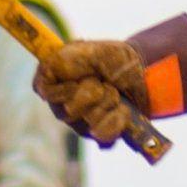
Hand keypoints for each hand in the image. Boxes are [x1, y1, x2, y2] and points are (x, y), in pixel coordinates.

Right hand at [32, 39, 148, 146]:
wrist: (142, 69)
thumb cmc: (111, 58)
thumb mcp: (87, 49)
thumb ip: (62, 59)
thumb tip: (44, 73)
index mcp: (55, 82)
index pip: (45, 92)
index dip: (63, 90)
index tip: (80, 81)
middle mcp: (63, 105)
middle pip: (67, 113)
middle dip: (92, 92)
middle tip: (103, 81)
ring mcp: (81, 122)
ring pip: (89, 124)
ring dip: (109, 102)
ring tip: (115, 92)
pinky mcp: (100, 134)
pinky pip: (104, 137)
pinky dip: (118, 120)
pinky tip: (123, 109)